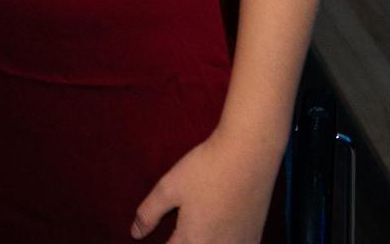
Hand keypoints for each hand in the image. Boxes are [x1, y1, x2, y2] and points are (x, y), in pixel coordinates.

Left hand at [131, 131, 276, 241]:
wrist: (249, 154)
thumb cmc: (206, 169)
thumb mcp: (168, 189)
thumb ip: (148, 214)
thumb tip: (135, 233)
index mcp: (194, 241)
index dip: (160, 242)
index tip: (152, 236)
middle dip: (180, 241)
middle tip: (174, 229)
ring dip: (200, 242)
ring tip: (192, 227)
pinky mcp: (254, 237)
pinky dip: (221, 241)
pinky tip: (215, 231)